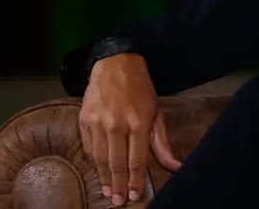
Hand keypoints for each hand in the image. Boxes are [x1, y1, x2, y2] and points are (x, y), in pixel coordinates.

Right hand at [79, 53, 181, 205]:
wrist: (116, 64)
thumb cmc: (140, 89)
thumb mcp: (156, 112)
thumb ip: (161, 142)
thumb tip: (175, 166)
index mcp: (138, 123)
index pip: (136, 160)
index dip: (136, 180)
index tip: (135, 194)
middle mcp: (117, 124)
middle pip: (116, 163)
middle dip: (119, 185)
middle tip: (119, 200)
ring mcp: (98, 122)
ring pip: (99, 158)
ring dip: (104, 177)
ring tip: (108, 190)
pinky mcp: (84, 119)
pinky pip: (87, 146)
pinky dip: (93, 161)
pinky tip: (98, 170)